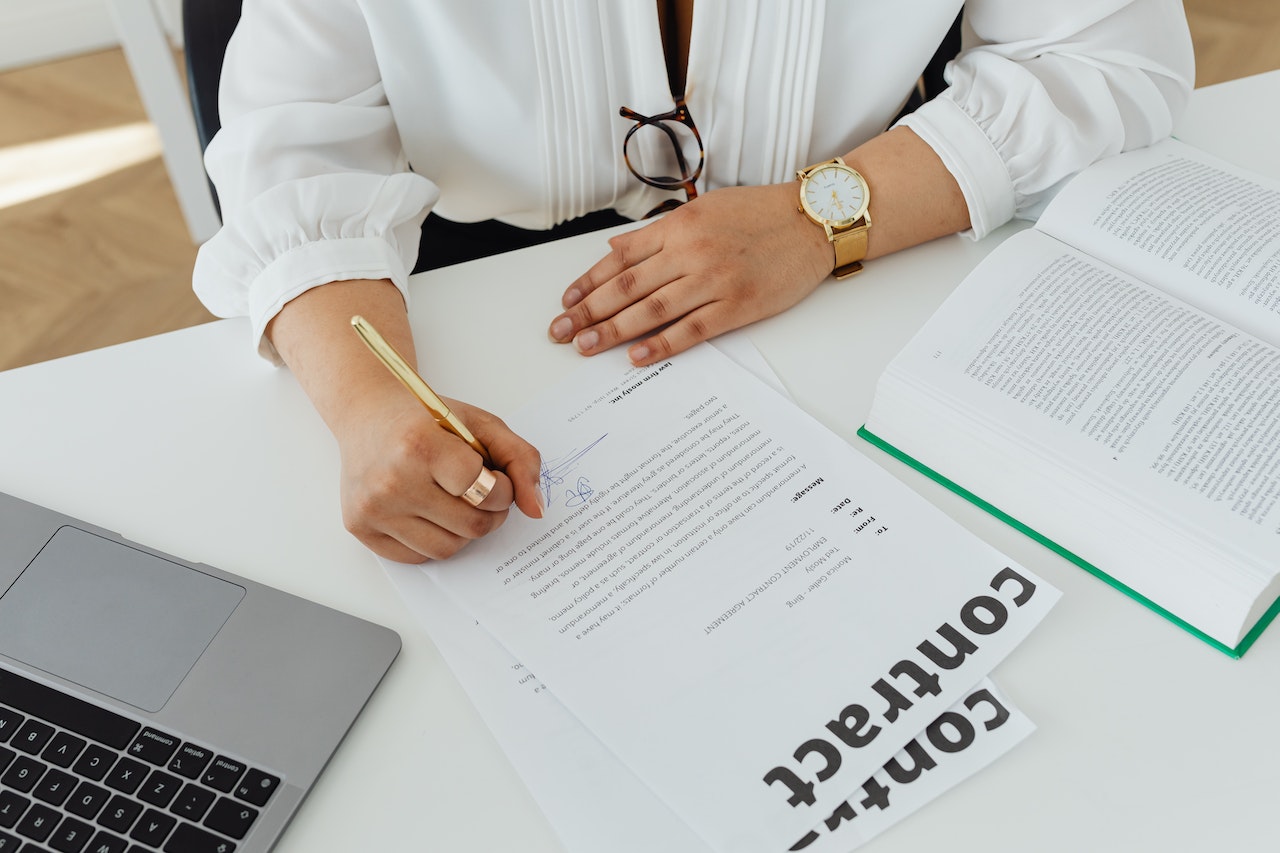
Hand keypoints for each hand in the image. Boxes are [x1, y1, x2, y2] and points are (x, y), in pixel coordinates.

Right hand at [264, 277, 543, 563]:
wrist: (367, 414)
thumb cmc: (426, 418)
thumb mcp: (481, 424)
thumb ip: (520, 460)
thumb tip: (537, 510)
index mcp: (420, 445)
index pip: (485, 490)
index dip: (503, 489)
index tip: (497, 478)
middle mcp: (392, 481)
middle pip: (471, 526)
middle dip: (490, 513)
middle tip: (483, 493)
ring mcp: (372, 508)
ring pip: (447, 548)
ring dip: (464, 531)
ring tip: (457, 502)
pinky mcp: (359, 527)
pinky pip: (416, 556)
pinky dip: (434, 539)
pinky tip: (430, 512)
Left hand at [547, 182, 831, 365]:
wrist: (813, 220)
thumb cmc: (760, 213)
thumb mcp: (704, 209)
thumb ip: (658, 232)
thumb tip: (616, 250)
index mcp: (679, 226)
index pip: (621, 258)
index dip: (588, 283)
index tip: (566, 302)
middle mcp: (690, 251)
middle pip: (627, 287)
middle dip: (588, 312)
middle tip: (561, 332)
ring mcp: (714, 279)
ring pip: (651, 310)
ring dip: (613, 331)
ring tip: (586, 347)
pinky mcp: (737, 305)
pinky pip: (691, 329)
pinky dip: (661, 344)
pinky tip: (636, 357)